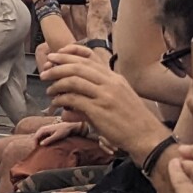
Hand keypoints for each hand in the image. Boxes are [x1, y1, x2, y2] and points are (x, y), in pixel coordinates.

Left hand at [36, 44, 166, 156]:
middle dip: (57, 66)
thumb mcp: (119, 97)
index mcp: (115, 78)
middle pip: (77, 66)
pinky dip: (61, 99)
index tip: (55, 56)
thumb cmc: (132, 119)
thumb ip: (99, 89)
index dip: (68, 55)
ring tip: (49, 90)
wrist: (147, 136)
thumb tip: (74, 91)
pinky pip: (73, 99)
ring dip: (56, 84)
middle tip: (44, 72)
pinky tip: (57, 103)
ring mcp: (105, 96)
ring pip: (73, 80)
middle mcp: (110, 83)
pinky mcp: (99, 110)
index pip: (88, 58)